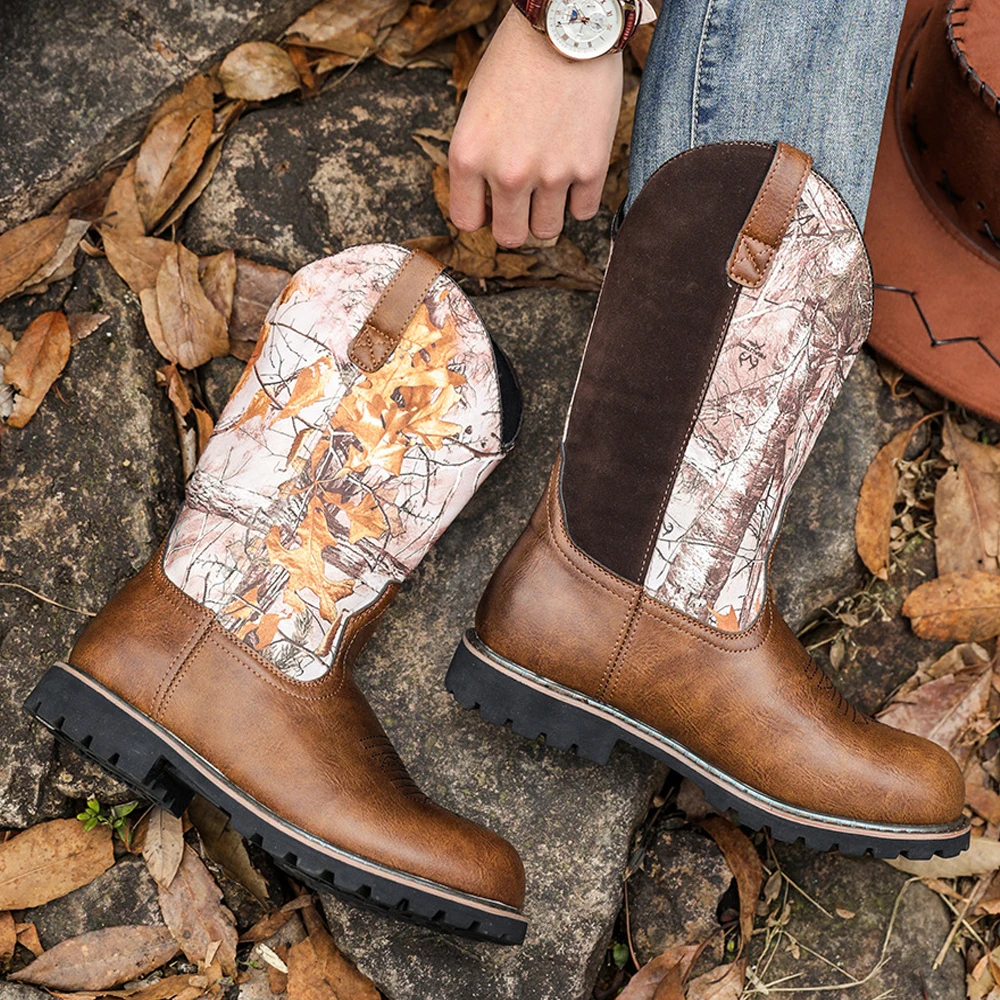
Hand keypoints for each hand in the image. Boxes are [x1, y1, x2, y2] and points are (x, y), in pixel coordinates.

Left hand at [448, 7, 622, 247]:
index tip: (493, 202)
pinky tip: (576, 172)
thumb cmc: (516, 59)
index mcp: (468, 157)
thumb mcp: (475, 111)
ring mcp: (551, 174)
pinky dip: (580, 200)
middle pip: (511, 236)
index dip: (482, 214)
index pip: (468, 222)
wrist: (567, 22)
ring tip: (551, 187)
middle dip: (516, 223)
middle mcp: (507, 173)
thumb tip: (489, 204)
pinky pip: (583, 213)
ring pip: (546, 232)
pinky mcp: (590, 168)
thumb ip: (478, 160)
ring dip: (548, 215)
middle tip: (525, 202)